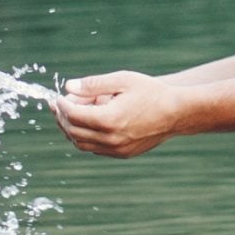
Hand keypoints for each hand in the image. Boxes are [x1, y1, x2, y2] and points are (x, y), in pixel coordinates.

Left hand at [53, 70, 185, 158]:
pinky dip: (85, 138)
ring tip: (70, 114)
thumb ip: (93, 84)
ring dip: (71, 130)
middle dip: (62, 118)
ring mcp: (117, 150)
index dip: (62, 105)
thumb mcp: (121, 80)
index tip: (58, 96)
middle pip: (73, 132)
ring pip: (82, 145)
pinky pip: (95, 149)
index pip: (73, 115)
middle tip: (58, 105)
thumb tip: (68, 87)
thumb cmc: (151, 92)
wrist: (177, 113)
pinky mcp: (122, 154)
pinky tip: (88, 123)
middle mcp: (110, 139)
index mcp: (108, 120)